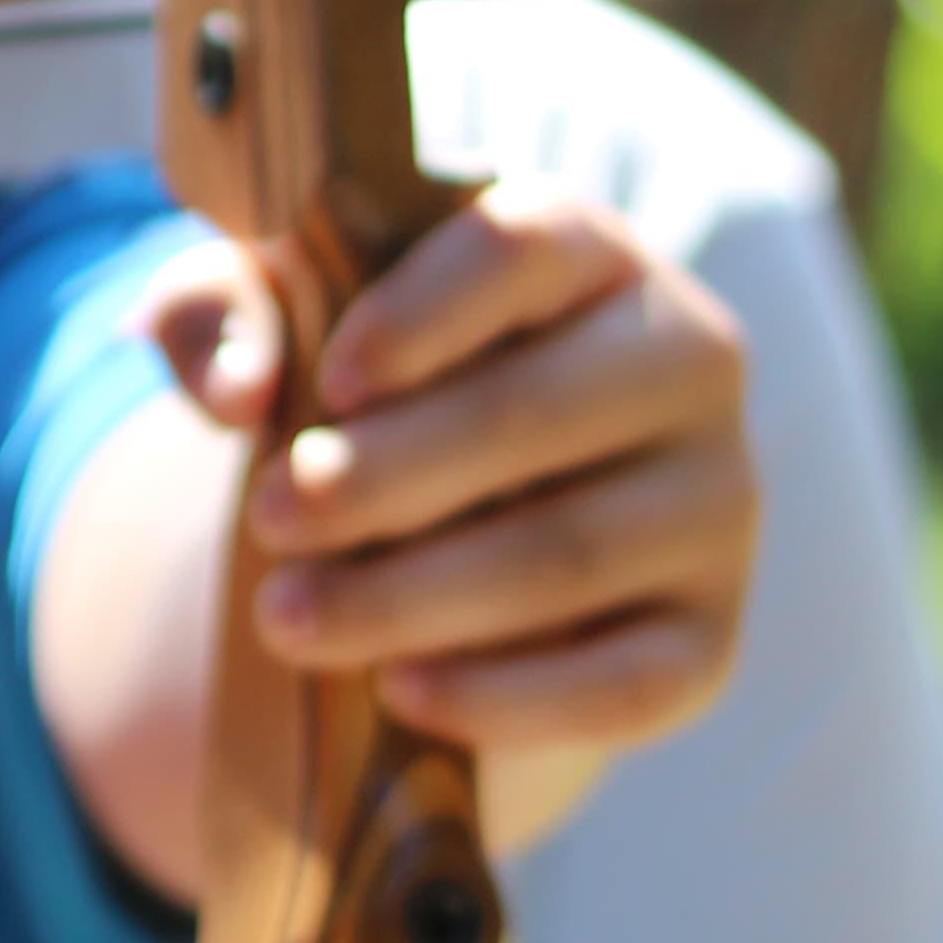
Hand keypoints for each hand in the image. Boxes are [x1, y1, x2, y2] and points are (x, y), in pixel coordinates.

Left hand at [148, 187, 755, 847]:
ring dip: (414, 596)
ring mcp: (715, 503)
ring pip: (569, 554)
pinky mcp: (710, 637)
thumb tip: (238, 382)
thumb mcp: (287, 323)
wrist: (461, 530)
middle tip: (270, 519)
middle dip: (388, 478)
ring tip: (287, 617)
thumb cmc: (374, 393)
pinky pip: (626, 682)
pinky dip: (508, 696)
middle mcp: (685, 361)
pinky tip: (401, 692)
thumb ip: (227, 308)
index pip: (523, 247)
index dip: (423, 313)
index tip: (329, 383)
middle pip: (539, 411)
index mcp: (587, 251)